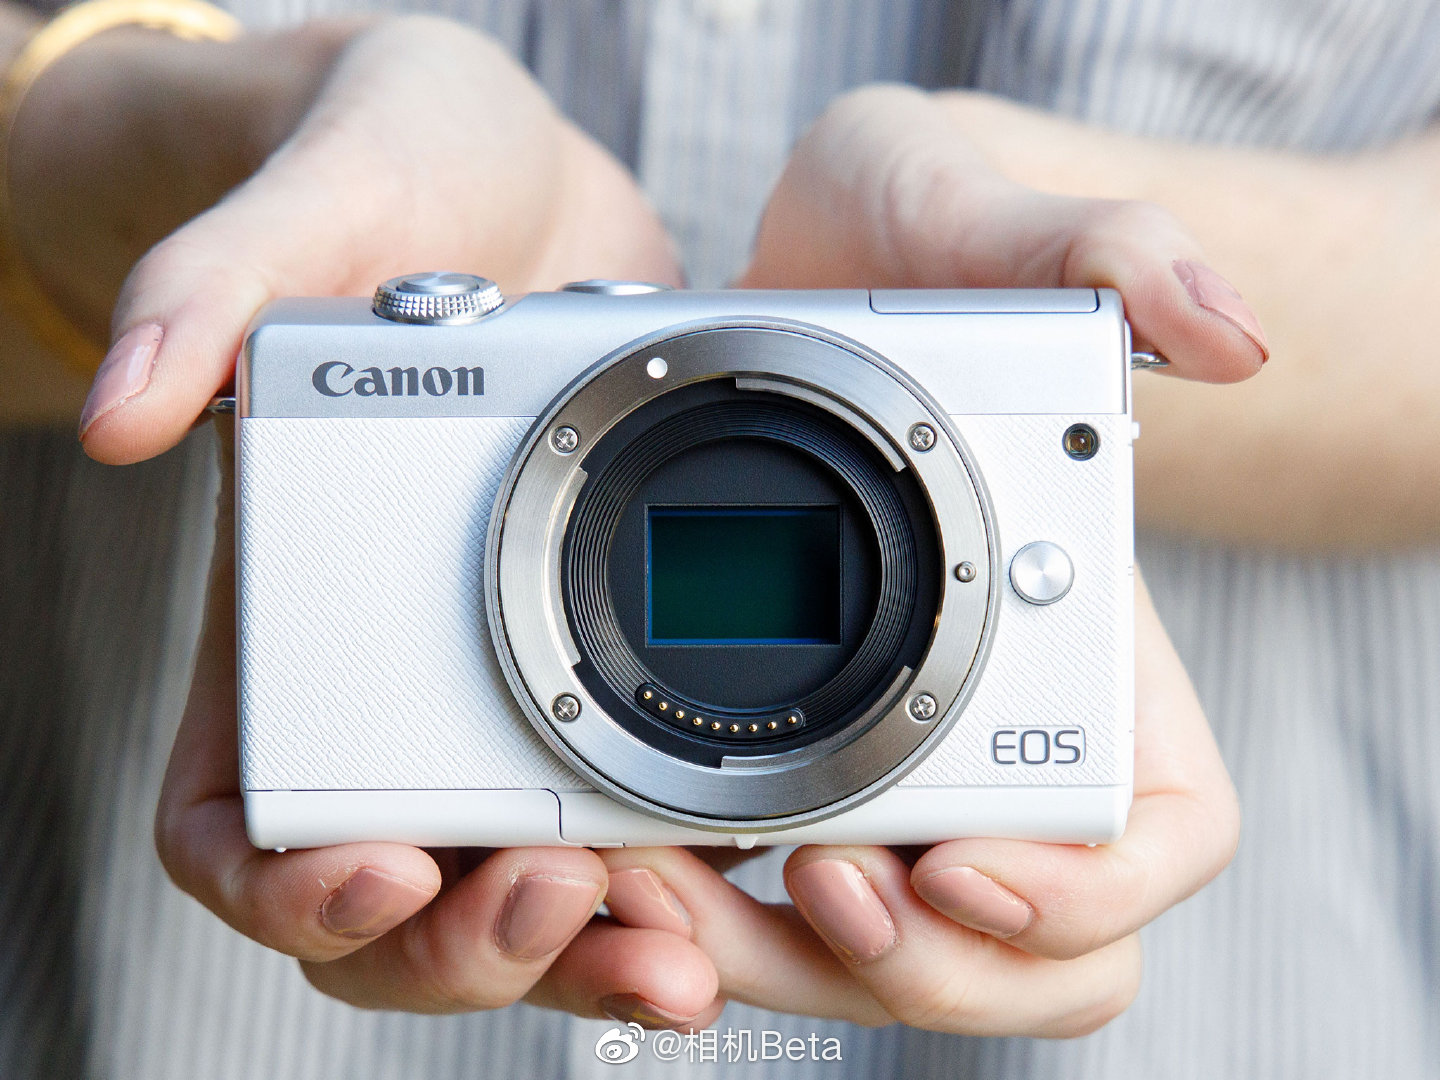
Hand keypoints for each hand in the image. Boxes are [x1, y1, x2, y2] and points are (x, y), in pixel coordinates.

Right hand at [81, 16, 721, 1024]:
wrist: (520, 180)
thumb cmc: (390, 177)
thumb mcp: (316, 198)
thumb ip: (213, 284)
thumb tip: (127, 405)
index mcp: (289, 618)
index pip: (235, 826)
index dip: (291, 890)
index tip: (382, 876)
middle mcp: (394, 674)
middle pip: (403, 896)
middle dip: (483, 946)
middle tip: (582, 919)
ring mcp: (510, 677)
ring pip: (531, 876)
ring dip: (600, 939)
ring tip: (686, 946)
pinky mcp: (618, 653)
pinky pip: (645, 799)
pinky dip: (686, 856)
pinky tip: (751, 856)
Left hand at [593, 84, 1245, 1035]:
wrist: (814, 263)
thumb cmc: (932, 241)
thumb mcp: (1003, 216)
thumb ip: (1119, 249)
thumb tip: (1230, 329)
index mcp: (1088, 642)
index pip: (1156, 835)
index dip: (1079, 896)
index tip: (960, 871)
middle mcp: (997, 722)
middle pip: (1008, 945)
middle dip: (907, 963)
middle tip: (801, 890)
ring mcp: (889, 750)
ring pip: (873, 946)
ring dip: (774, 959)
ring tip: (660, 884)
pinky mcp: (781, 748)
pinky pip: (757, 886)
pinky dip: (698, 909)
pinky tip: (621, 859)